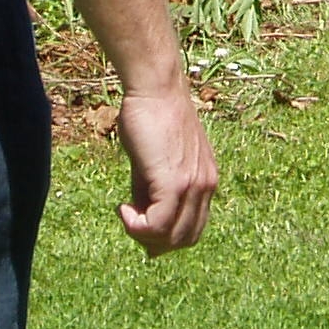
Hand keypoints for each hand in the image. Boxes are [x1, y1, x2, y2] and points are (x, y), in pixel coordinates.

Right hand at [115, 86, 215, 255]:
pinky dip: (136, 226)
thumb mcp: (153, 162)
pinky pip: (157, 225)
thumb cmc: (151, 116)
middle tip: (131, 222)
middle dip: (154, 241)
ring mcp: (193, 185)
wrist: (155, 87)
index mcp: (206, 179)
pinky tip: (123, 208)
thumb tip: (141, 220)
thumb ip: (153, 191)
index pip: (193, 228)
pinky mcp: (174, 182)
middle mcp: (206, 185)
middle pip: (185, 238)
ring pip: (171, 237)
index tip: (140, 223)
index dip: (166, 236)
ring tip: (126, 213)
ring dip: (143, 234)